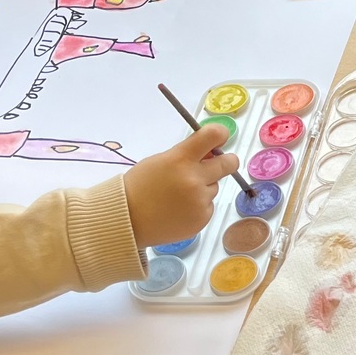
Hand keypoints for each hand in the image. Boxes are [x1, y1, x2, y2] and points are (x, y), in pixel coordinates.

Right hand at [124, 124, 237, 246]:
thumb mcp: (160, 161)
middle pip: (228, 163)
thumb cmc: (139, 187)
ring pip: (214, 187)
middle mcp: (194, 179)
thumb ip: (186, 155)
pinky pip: (208, 206)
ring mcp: (200, 201)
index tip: (220, 138)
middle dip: (226, 161)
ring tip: (178, 196)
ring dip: (203, 187)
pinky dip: (198, 206)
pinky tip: (179, 210)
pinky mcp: (202, 219)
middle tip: (219, 164)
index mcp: (180, 159)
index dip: (220, 134)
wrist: (126, 220)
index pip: (212, 136)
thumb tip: (210, 153)